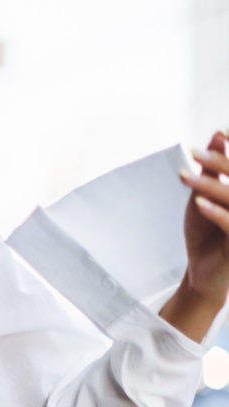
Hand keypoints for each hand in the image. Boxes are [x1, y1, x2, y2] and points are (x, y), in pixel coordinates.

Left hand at [178, 129, 228, 308]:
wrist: (203, 274)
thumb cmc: (207, 234)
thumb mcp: (205, 197)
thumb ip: (213, 170)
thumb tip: (217, 136)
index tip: (221, 132)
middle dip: (219, 163)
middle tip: (194, 154)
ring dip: (209, 187)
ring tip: (185, 178)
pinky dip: (215, 213)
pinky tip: (198, 203)